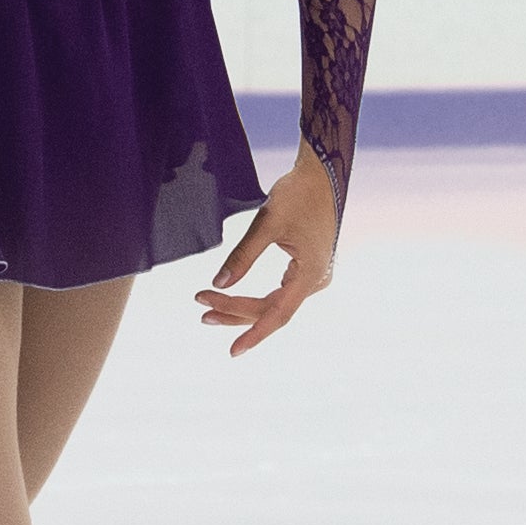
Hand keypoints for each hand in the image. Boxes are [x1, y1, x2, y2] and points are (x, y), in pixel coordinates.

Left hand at [194, 144, 336, 358]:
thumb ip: (242, 256)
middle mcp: (316, 281)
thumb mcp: (266, 223)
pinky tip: (236, 301)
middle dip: (236, 313)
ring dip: (244, 307)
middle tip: (202, 312)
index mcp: (310, 275)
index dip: (252, 333)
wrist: (323, 174)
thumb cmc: (297, 194)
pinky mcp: (310, 268)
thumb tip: (217, 283)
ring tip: (209, 309)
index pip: (276, 315)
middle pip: (272, 310)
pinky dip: (258, 298)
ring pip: (276, 303)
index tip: (232, 351)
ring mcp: (315, 276)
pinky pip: (282, 293)